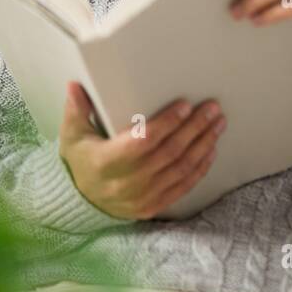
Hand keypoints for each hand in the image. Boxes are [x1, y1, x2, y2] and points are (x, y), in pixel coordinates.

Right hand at [58, 82, 225, 219]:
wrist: (80, 201)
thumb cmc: (81, 160)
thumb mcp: (73, 135)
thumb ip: (77, 109)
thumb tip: (74, 85)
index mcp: (105, 162)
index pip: (143, 141)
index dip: (167, 123)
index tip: (185, 105)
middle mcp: (125, 183)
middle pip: (169, 153)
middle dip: (194, 128)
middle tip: (212, 109)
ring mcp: (141, 197)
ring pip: (181, 169)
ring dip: (203, 144)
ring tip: (218, 124)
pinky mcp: (153, 207)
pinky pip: (183, 187)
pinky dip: (200, 168)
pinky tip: (211, 149)